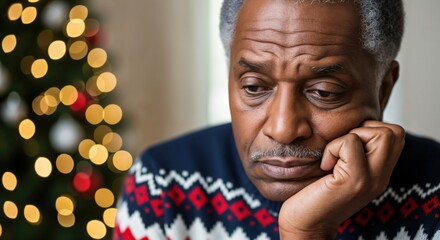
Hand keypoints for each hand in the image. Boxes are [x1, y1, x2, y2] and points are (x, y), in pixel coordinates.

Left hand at [278, 120, 404, 238]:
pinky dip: (333, 147)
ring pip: (380, 134)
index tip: (346, 146)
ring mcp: (371, 179)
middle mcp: (381, 177)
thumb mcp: (341, 169)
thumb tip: (353, 123)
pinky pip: (351, 143)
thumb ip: (355, 151)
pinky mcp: (355, 180)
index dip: (369, 129)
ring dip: (350, 137)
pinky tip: (325, 166)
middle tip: (342, 149)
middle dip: (364, 129)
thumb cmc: (314, 192)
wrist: (305, 223)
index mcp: (379, 173)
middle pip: (394, 132)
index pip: (396, 135)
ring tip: (334, 157)